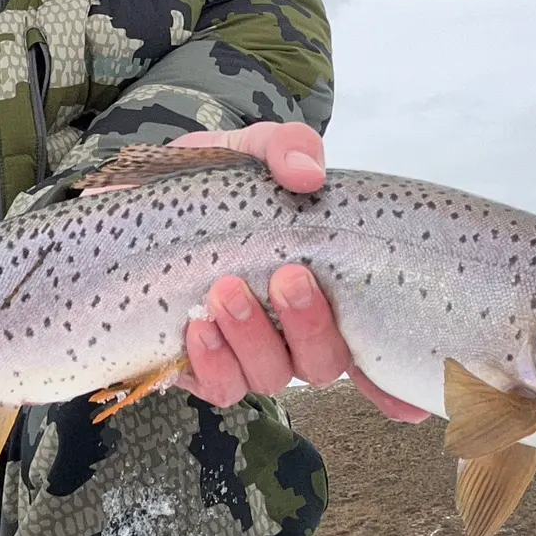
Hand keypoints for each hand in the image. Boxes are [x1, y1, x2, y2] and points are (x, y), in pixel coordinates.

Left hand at [167, 122, 428, 423]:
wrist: (147, 194)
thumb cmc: (217, 184)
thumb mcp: (252, 151)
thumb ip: (287, 149)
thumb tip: (309, 175)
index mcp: (324, 288)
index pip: (371, 342)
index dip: (388, 371)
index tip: (381, 361)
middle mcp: (293, 332)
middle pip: (324, 362)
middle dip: (310, 325)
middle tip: (287, 277)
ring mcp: (249, 353)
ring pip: (272, 376)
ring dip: (253, 338)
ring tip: (225, 291)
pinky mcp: (201, 365)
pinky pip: (219, 387)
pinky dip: (212, 361)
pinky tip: (197, 323)